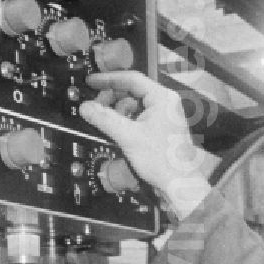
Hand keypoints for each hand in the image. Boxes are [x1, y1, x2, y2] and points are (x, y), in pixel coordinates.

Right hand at [79, 71, 212, 219]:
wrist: (178, 184)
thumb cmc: (163, 161)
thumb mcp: (128, 137)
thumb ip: (104, 119)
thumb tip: (86, 107)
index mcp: (162, 98)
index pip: (132, 78)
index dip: (108, 79)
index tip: (91, 82)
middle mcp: (165, 103)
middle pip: (132, 91)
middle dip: (112, 98)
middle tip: (94, 106)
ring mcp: (163, 115)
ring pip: (134, 105)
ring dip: (117, 111)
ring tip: (105, 121)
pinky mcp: (160, 127)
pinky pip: (138, 117)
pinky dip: (125, 121)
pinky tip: (116, 130)